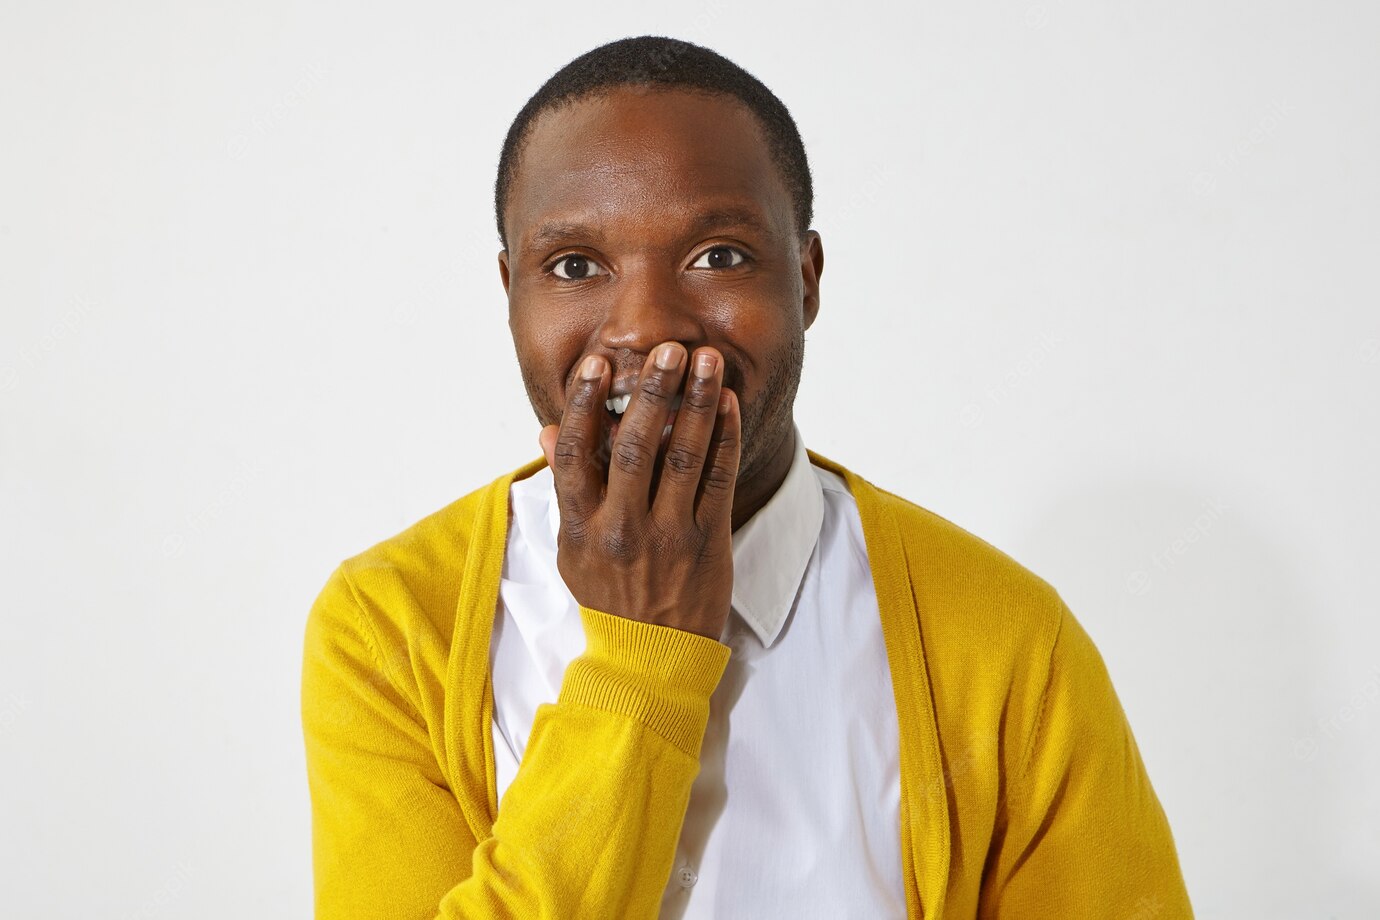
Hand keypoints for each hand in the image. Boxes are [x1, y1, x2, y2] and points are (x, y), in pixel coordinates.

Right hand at [537, 342, 739, 642]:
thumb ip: (565, 488)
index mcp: (581, 527)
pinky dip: (724, 437)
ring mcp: (667, 536)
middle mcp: (621, 529)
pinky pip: (718, 480)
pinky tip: (727, 403)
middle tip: (667, 348)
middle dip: (652, 392)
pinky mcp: (707, 543)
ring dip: (696, 403)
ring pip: (681, 457)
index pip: (576, 454)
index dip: (587, 405)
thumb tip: (548, 431)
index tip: (599, 364)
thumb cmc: (609, 595)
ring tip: (705, 359)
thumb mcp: (572, 549)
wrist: (651, 657)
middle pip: (633, 447)